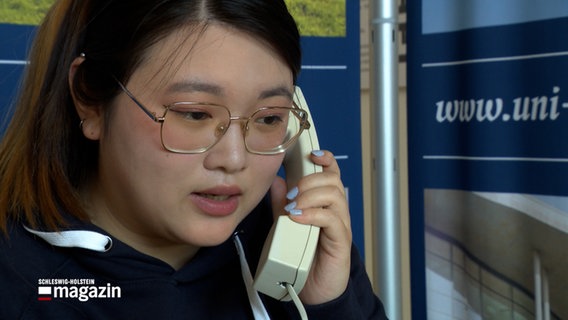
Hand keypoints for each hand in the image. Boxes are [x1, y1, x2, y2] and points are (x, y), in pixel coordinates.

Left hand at [270, 150, 350, 304]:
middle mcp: (336, 211)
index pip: (331, 173)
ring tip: (293, 207)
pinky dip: (314, 215)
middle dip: (310, 180)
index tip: (311, 154)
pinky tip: (298, 218)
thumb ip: (281, 203)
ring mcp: (340, 226)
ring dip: (310, 196)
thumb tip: (275, 180)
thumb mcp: (286, 224)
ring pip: (334, 196)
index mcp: (325, 203)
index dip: (325, 159)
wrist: (311, 288)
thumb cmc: (302, 255)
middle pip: (333, 180)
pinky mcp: (340, 241)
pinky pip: (332, 220)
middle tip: (291, 193)